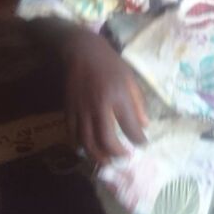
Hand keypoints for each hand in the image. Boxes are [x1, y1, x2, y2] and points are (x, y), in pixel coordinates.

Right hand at [62, 28, 146, 164]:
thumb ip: (138, 102)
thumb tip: (144, 125)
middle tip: (125, 157)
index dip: (138, 140)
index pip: (130, 126)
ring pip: (87, 142)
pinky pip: (73, 135)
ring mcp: (81, 110)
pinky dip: (81, 147)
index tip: (143, 144)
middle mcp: (99, 106)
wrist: (81, 52)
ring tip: (108, 161)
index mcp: (118, 96)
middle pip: (106, 140)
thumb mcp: (130, 78)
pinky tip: (89, 150)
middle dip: (117, 154)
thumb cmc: (110, 63)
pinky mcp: (69, 110)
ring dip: (98, 156)